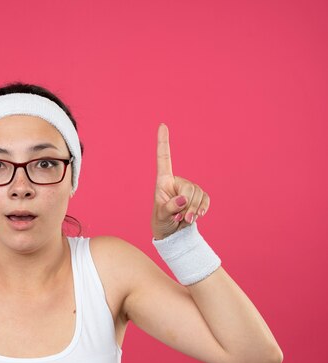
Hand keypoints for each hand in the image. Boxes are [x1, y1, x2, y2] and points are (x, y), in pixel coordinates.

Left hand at [151, 123, 209, 239]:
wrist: (173, 234)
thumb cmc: (161, 223)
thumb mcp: (161, 217)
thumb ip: (169, 208)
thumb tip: (182, 199)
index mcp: (163, 181)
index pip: (164, 159)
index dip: (163, 142)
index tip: (162, 124)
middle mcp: (177, 181)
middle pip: (189, 188)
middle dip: (187, 206)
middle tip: (179, 218)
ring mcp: (189, 188)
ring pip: (198, 195)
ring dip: (193, 211)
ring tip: (183, 220)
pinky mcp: (199, 197)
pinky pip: (206, 200)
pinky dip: (202, 209)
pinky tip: (196, 216)